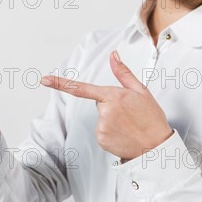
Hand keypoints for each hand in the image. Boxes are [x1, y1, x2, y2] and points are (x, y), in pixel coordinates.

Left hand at [40, 50, 172, 161]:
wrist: (157, 146)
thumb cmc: (151, 118)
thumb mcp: (141, 91)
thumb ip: (123, 72)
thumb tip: (113, 55)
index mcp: (113, 96)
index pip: (81, 88)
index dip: (60, 83)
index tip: (44, 80)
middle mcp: (104, 111)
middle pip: (99, 104)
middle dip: (111, 106)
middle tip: (130, 114)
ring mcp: (102, 127)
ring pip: (101, 119)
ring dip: (112, 120)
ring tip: (129, 126)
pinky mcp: (101, 139)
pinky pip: (102, 132)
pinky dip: (111, 133)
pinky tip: (124, 134)